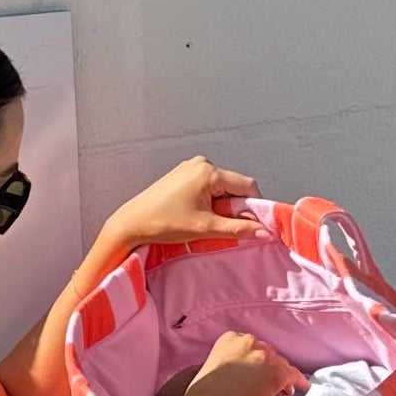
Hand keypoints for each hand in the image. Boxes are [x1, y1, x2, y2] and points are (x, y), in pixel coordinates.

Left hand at [110, 157, 260, 249]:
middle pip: (234, 185)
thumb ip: (238, 229)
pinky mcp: (183, 174)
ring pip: (221, 186)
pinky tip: (197, 214)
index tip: (250, 224)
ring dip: (221, 205)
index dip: (253, 206)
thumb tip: (263, 232)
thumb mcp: (206, 228)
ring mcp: (190, 167)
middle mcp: (201, 163)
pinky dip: (210, 201)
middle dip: (235, 207)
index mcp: (209, 172)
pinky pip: (208, 186)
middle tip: (222, 226)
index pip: (247, 185)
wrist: (131, 223)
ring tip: (205, 221)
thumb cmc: (164, 223)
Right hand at [174, 333, 302, 395]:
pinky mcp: (276, 373)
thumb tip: (234, 374)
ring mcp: (264, 356)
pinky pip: (293, 375)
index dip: (256, 360)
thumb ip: (225, 364)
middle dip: (269, 367)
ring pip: (281, 364)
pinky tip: (300, 388)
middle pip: (268, 353)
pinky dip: (298, 382)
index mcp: (229, 338)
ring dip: (283, 376)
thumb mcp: (211, 368)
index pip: (251, 346)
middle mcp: (248, 341)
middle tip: (270, 382)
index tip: (258, 370)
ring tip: (285, 388)